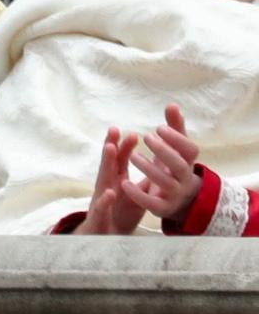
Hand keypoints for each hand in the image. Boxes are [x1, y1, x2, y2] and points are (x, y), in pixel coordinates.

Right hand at [77, 127, 146, 235]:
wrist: (105, 236)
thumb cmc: (120, 213)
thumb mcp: (135, 196)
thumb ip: (142, 181)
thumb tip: (159, 167)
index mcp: (115, 180)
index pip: (119, 160)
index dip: (124, 146)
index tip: (131, 131)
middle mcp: (106, 185)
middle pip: (108, 163)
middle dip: (111, 146)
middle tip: (115, 129)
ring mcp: (101, 199)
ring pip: (102, 179)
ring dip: (106, 163)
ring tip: (110, 148)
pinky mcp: (99, 215)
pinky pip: (102, 207)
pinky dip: (105, 200)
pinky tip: (110, 193)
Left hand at [120, 104, 203, 225]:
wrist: (180, 200)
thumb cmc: (174, 166)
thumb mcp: (174, 148)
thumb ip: (174, 127)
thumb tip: (172, 104)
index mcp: (188, 162)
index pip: (190, 150)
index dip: (177, 139)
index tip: (159, 127)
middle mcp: (185, 179)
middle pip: (179, 166)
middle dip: (164, 151)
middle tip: (146, 136)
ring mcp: (175, 195)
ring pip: (165, 183)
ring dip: (149, 169)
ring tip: (132, 156)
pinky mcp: (163, 209)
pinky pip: (152, 203)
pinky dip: (138, 194)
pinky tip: (123, 184)